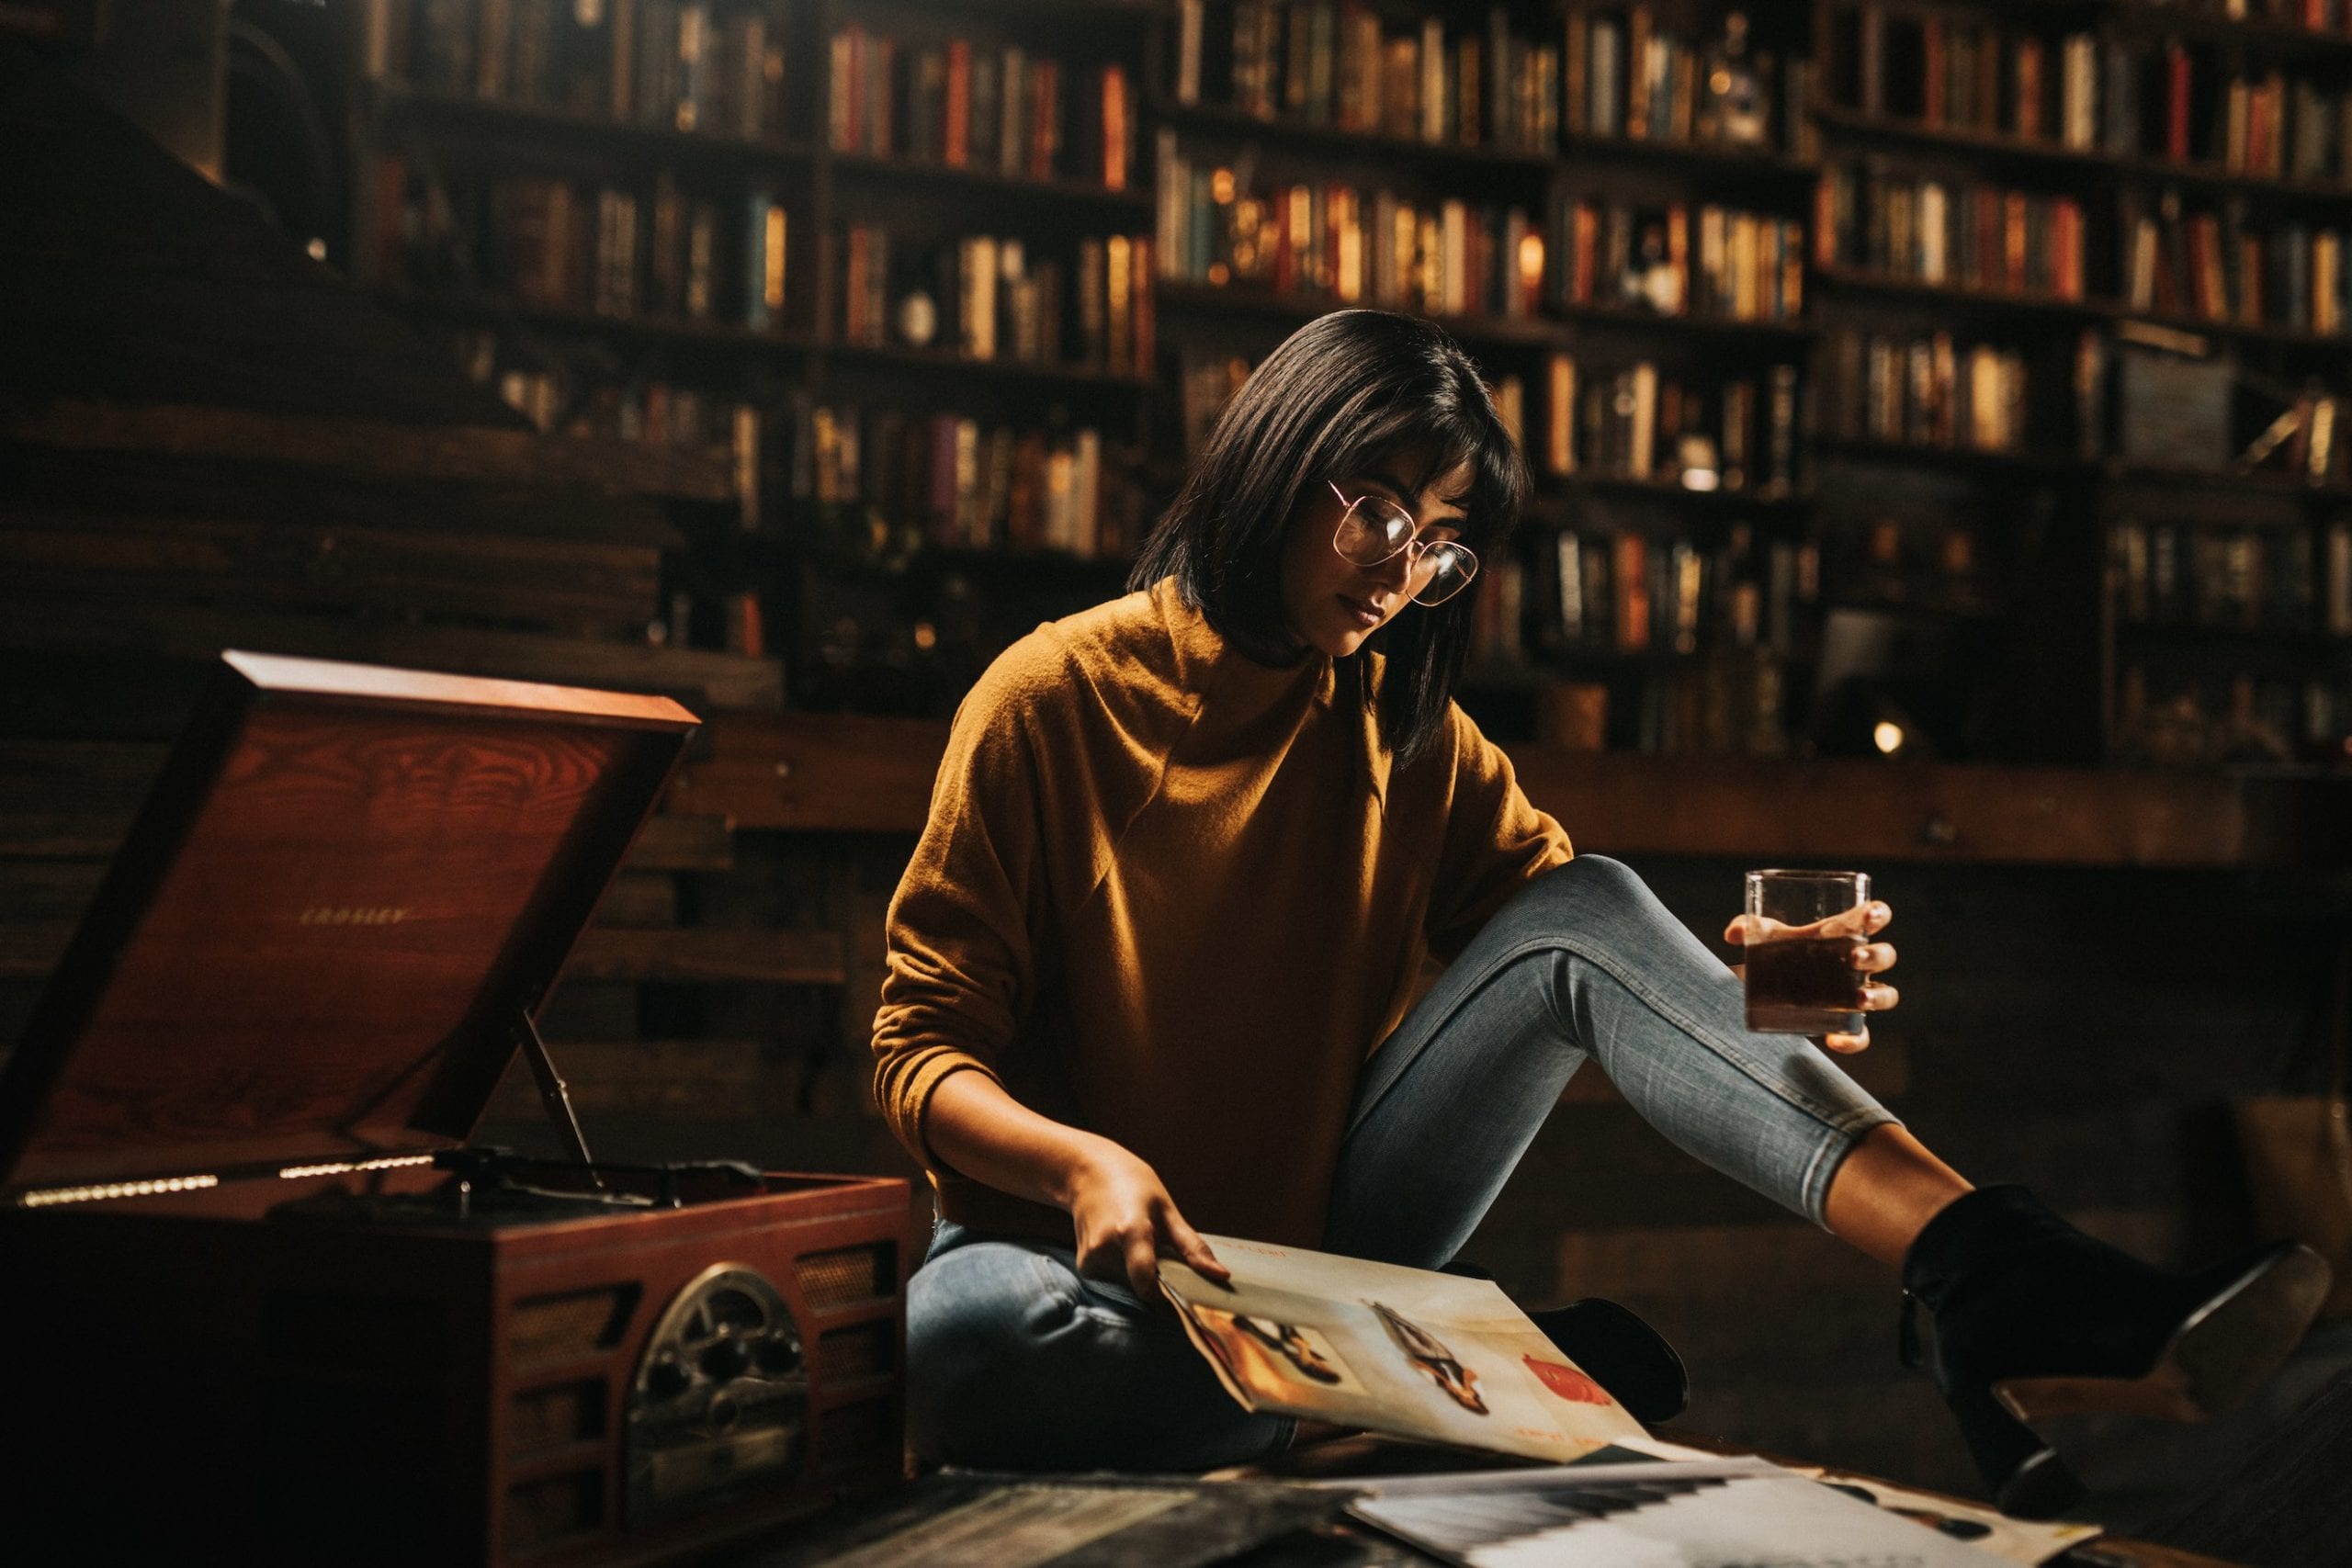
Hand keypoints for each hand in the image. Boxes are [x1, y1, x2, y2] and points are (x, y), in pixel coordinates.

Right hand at [1060, 1137, 1230, 1299]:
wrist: (1089, 1174)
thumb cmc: (1134, 1186)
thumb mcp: (1168, 1210)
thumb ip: (1192, 1247)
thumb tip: (1222, 1276)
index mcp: (1130, 1230)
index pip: (1145, 1282)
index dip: (1165, 1299)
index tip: (1183, 1302)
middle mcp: (1105, 1247)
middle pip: (1141, 1288)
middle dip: (1158, 1286)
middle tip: (1165, 1262)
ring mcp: (1091, 1258)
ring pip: (1129, 1288)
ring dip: (1141, 1279)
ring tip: (1142, 1249)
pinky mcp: (1084, 1266)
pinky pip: (1114, 1284)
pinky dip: (1125, 1275)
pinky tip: (1124, 1251)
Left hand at [1722, 899, 1898, 1054]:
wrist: (1766, 989)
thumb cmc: (1777, 953)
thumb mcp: (1762, 938)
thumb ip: (1747, 929)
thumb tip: (1734, 934)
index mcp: (1845, 934)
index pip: (1873, 918)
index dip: (1879, 914)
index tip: (1870, 916)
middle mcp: (1858, 964)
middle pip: (1885, 956)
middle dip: (1875, 956)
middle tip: (1854, 959)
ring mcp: (1856, 993)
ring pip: (1887, 994)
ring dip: (1879, 996)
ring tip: (1859, 999)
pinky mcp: (1846, 1022)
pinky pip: (1861, 1034)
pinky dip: (1853, 1041)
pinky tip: (1835, 1040)